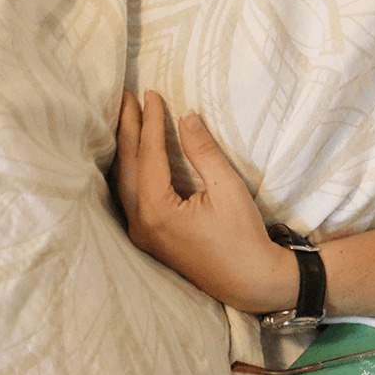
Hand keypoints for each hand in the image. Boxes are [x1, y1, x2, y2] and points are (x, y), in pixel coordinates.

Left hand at [111, 90, 296, 311]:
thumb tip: (186, 116)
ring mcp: (141, 234)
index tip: (149, 93)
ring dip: (126, 148)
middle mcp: (141, 224)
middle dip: (127, 129)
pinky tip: (132, 154)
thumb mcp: (227, 188)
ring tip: (126, 118)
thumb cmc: (242, 236)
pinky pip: (129, 196)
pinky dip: (130, 170)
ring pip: (124, 182)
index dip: (149, 121)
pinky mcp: (148, 238)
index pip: (148, 155)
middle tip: (125, 97)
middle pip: (127, 166)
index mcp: (158, 211)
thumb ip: (203, 151)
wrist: (250, 281)